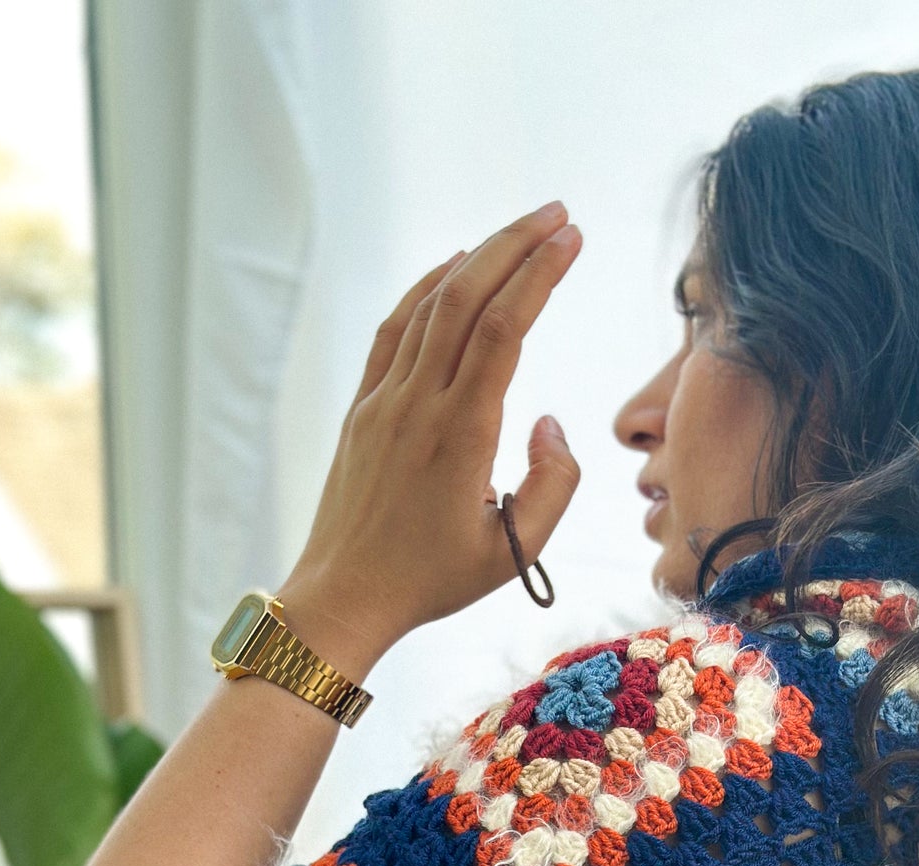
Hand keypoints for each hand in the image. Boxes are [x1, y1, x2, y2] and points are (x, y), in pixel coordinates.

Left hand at [277, 199, 582, 677]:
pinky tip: (453, 268)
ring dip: (477, 258)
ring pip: (432, 305)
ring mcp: (385, 401)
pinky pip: (396, 330)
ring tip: (517, 231)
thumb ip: (552, 485)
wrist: (345, 597)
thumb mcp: (513, 552)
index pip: (505, 329)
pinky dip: (427, 289)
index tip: (573, 240)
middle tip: (558, 215)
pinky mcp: (364, 409)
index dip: (540, 275)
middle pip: (469, 298)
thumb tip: (549, 422)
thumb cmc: (432, 581)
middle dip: (516, 245)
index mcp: (461, 435)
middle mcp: (419, 405)